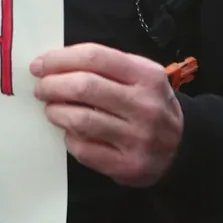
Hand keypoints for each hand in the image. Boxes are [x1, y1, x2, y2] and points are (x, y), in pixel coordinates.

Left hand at [31, 43, 182, 186]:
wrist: (182, 147)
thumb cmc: (149, 103)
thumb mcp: (141, 75)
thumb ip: (105, 66)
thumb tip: (55, 63)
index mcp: (147, 75)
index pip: (94, 57)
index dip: (60, 59)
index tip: (40, 64)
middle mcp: (145, 106)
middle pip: (84, 87)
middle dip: (52, 84)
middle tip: (41, 87)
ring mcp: (137, 138)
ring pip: (80, 119)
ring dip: (56, 111)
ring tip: (51, 108)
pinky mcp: (126, 165)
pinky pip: (84, 148)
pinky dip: (69, 137)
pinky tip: (69, 131)